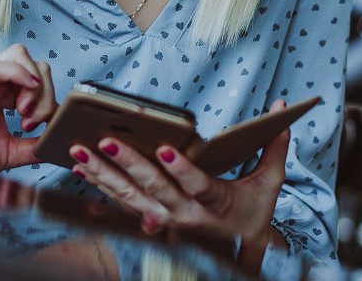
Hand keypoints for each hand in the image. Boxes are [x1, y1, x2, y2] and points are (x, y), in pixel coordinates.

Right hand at [0, 44, 56, 181]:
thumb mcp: (7, 153)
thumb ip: (32, 147)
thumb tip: (57, 143)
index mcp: (2, 93)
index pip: (39, 77)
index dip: (49, 100)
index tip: (41, 129)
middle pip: (35, 64)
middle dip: (46, 92)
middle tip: (33, 123)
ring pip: (20, 55)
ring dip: (34, 83)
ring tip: (25, 114)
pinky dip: (19, 74)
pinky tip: (24, 100)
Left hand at [69, 99, 289, 272]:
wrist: (239, 252)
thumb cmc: (252, 213)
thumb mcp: (268, 184)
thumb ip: (273, 148)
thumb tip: (281, 110)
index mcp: (216, 204)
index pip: (199, 185)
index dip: (182, 170)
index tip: (165, 149)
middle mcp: (187, 215)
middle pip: (154, 189)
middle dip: (127, 163)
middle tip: (105, 140)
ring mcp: (166, 221)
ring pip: (130, 198)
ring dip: (103, 174)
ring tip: (80, 152)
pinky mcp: (152, 221)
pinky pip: (121, 203)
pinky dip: (99, 187)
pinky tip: (80, 170)